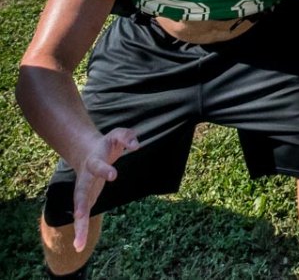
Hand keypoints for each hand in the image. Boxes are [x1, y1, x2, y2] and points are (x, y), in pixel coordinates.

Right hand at [72, 128, 138, 250]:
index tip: (114, 175)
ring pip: (79, 209)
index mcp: (94, 161)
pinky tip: (79, 246)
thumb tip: (136, 146)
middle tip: (80, 216)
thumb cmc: (106, 144)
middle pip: (80, 192)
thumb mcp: (118, 134)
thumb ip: (127, 137)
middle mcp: (85, 178)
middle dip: (81, 204)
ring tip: (78, 245)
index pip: (99, 165)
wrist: (86, 151)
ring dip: (79, 226)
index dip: (105, 169)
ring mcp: (83, 190)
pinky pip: (82, 216)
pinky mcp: (86, 199)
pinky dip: (81, 231)